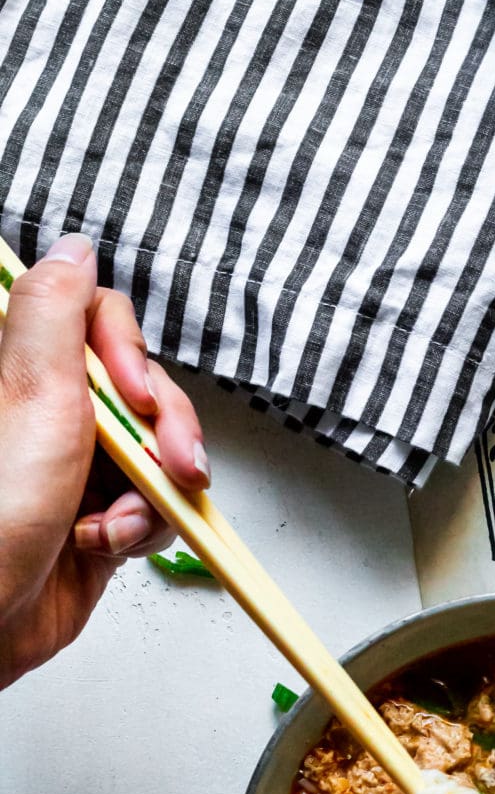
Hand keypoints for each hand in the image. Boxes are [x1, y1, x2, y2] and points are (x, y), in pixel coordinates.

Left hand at [0, 233, 208, 688]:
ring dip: (155, 490)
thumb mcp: (31, 398)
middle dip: (165, 431)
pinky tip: (110, 545)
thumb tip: (72, 248)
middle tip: (172, 465)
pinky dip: (147, 527)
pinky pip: (154, 505)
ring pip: (157, 449)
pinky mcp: (98, 517)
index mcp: (22, 370)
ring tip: (117, 523)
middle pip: (141, 387)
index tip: (136, 398)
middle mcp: (47, 412)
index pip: (97, 320)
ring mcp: (75, 466)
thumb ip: (55, 312)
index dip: (127, 356)